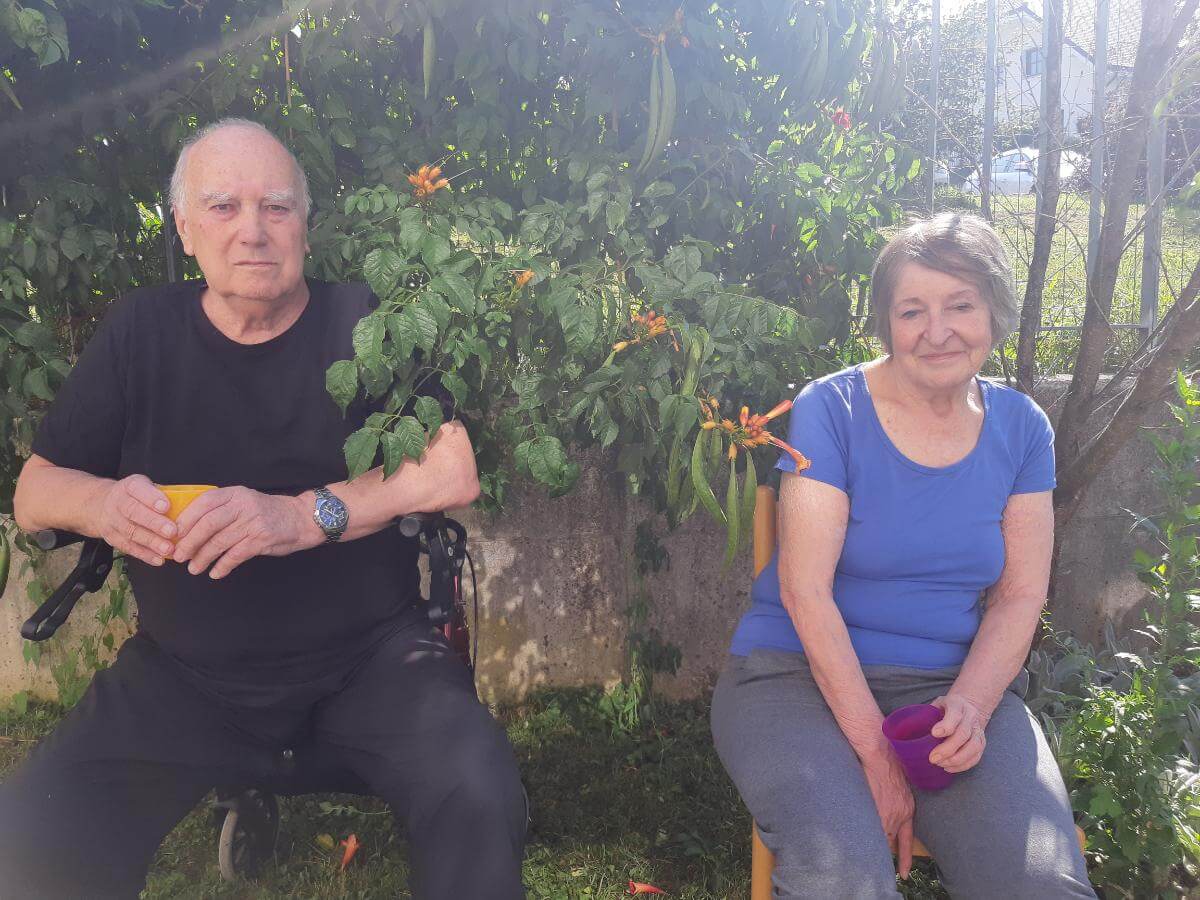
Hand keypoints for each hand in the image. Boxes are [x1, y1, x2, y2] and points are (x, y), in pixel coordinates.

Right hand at [95, 475, 175, 565]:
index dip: (151, 498)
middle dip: (154, 523)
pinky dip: (144, 554)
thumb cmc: (136, 496)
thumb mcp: (146, 486)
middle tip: (172, 531)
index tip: (166, 506)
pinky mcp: (112, 538)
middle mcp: (117, 502)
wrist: (101, 505)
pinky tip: (158, 559)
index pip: (138, 489)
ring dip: (151, 542)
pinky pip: (128, 547)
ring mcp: (112, 521)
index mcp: (129, 486)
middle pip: (133, 512)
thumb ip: (163, 493)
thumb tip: (192, 503)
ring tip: (168, 549)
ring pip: (131, 532)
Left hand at [171, 487, 319, 578]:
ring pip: (220, 541)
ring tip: (194, 568)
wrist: (301, 518)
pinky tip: (216, 573)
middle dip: (190, 542)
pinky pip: (236, 555)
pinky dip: (223, 566)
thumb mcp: (245, 501)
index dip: (185, 520)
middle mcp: (243, 505)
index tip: (173, 535)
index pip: (203, 503)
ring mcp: (253, 522)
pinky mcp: (262, 539)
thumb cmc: (268, 512)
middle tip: (178, 556)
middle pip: (208, 524)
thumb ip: (222, 509)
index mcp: (235, 493)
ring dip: (203, 557)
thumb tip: (189, 528)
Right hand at [861, 753, 915, 877]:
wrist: (880, 755)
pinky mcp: (876, 809)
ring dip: (872, 838)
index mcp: (908, 808)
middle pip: (891, 840)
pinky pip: (871, 828)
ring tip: (863, 838)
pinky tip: (856, 832)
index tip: (904, 874)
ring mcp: (889, 814)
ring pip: (880, 835)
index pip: (907, 840)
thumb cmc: (887, 764)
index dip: (905, 858)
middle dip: (883, 845)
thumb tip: (886, 807)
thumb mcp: (897, 785)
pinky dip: (864, 831)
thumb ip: (894, 800)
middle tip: (876, 855)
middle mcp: (902, 815)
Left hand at [929, 693, 989, 772]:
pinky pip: (976, 756)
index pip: (955, 714)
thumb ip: (927, 714)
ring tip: (941, 765)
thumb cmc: (946, 707)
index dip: (946, 725)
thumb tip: (910, 727)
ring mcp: (978, 730)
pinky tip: (949, 767)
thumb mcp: (936, 704)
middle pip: (963, 734)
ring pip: (974, 747)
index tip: (934, 734)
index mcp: (957, 704)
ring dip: (957, 759)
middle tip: (933, 758)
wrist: (968, 705)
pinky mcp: (981, 742)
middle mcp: (970, 717)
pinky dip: (963, 765)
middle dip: (948, 749)